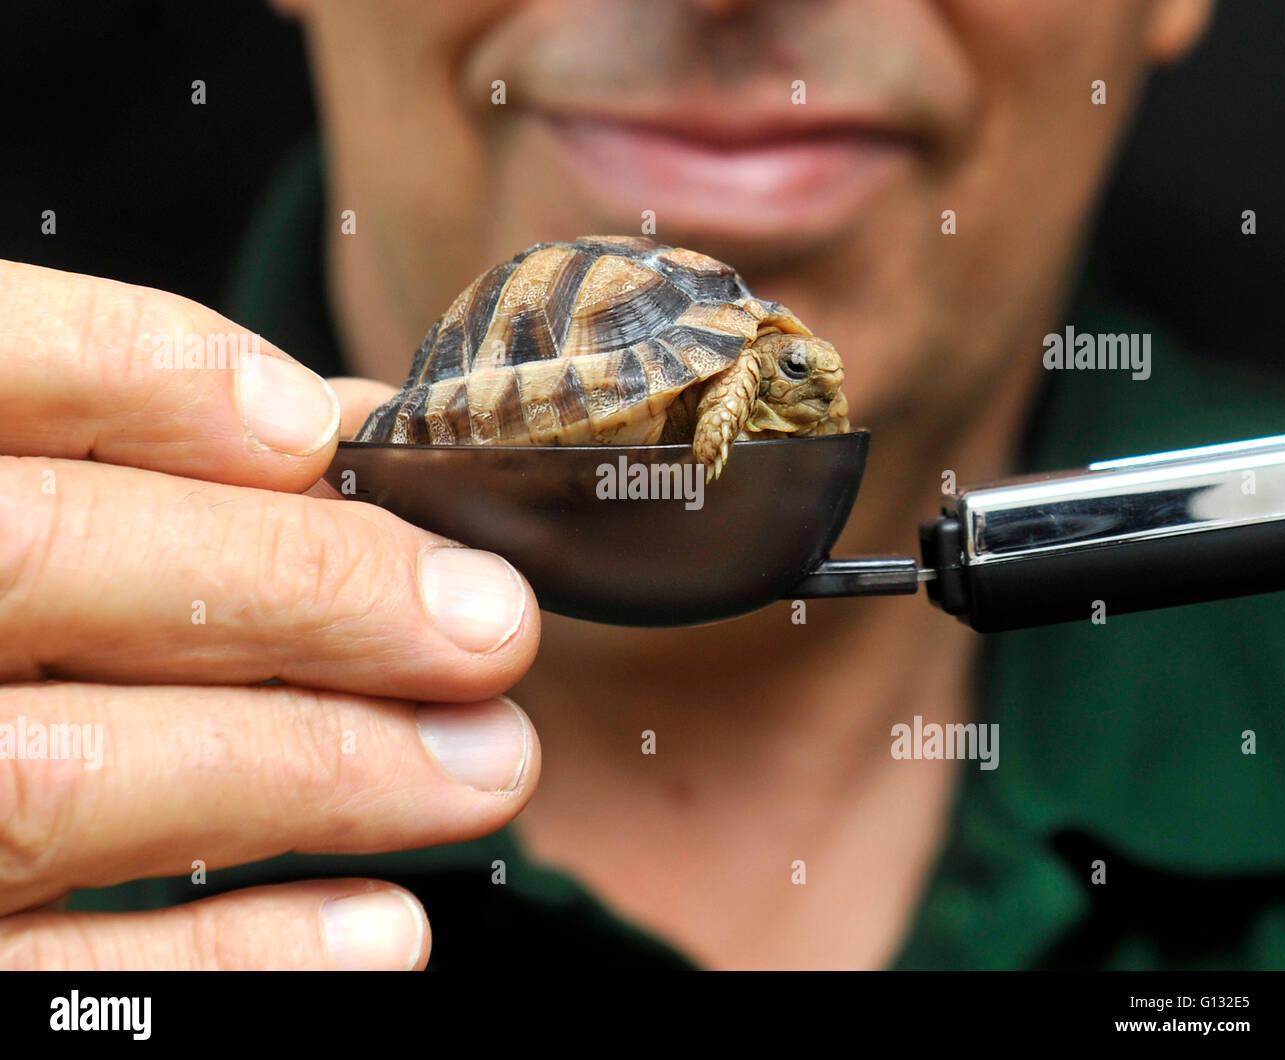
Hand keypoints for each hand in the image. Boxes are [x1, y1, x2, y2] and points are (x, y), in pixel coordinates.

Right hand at [0, 260, 541, 968]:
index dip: (145, 376)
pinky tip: (383, 928)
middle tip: (491, 624)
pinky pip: (49, 992)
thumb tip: (325, 431)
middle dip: (302, 586)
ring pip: (61, 781)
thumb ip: (110, 450)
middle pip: (45, 563)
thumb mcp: (2, 491)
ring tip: (487, 761)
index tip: (322, 429)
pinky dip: (232, 963)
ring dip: (317, 768)